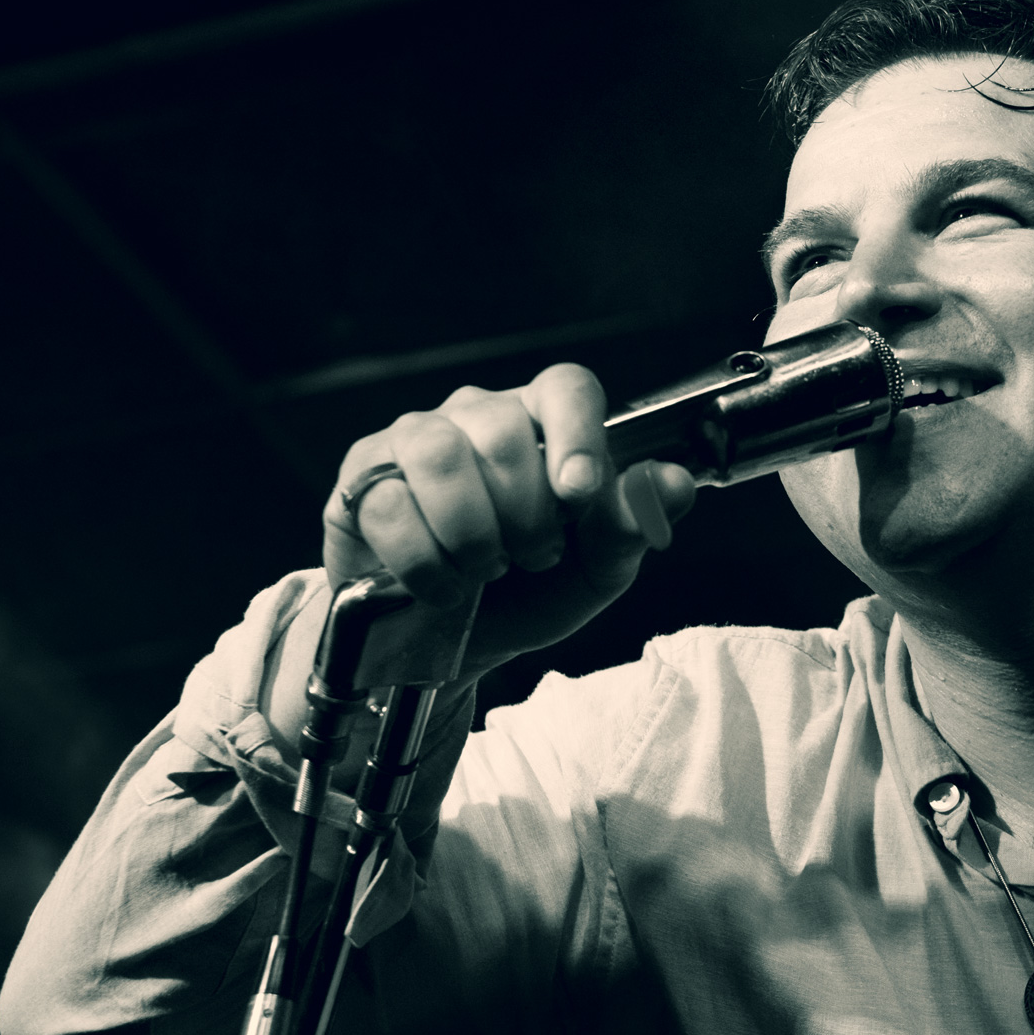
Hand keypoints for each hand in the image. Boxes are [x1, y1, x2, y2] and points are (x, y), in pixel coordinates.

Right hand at [321, 362, 695, 677]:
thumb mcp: (594, 572)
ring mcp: (412, 441)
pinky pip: (387, 503)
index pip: (566, 387)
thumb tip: (672, 483)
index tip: (579, 494)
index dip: (577, 434)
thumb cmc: (527, 594)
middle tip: (533, 558)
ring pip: (439, 454)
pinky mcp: (361, 481)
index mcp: (543, 424)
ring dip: (472, 533)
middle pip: (503, 428)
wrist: (449, 647)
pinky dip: (422, 562)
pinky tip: (439, 588)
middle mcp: (478, 417)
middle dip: (525, 512)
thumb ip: (632, 526)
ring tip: (485, 571)